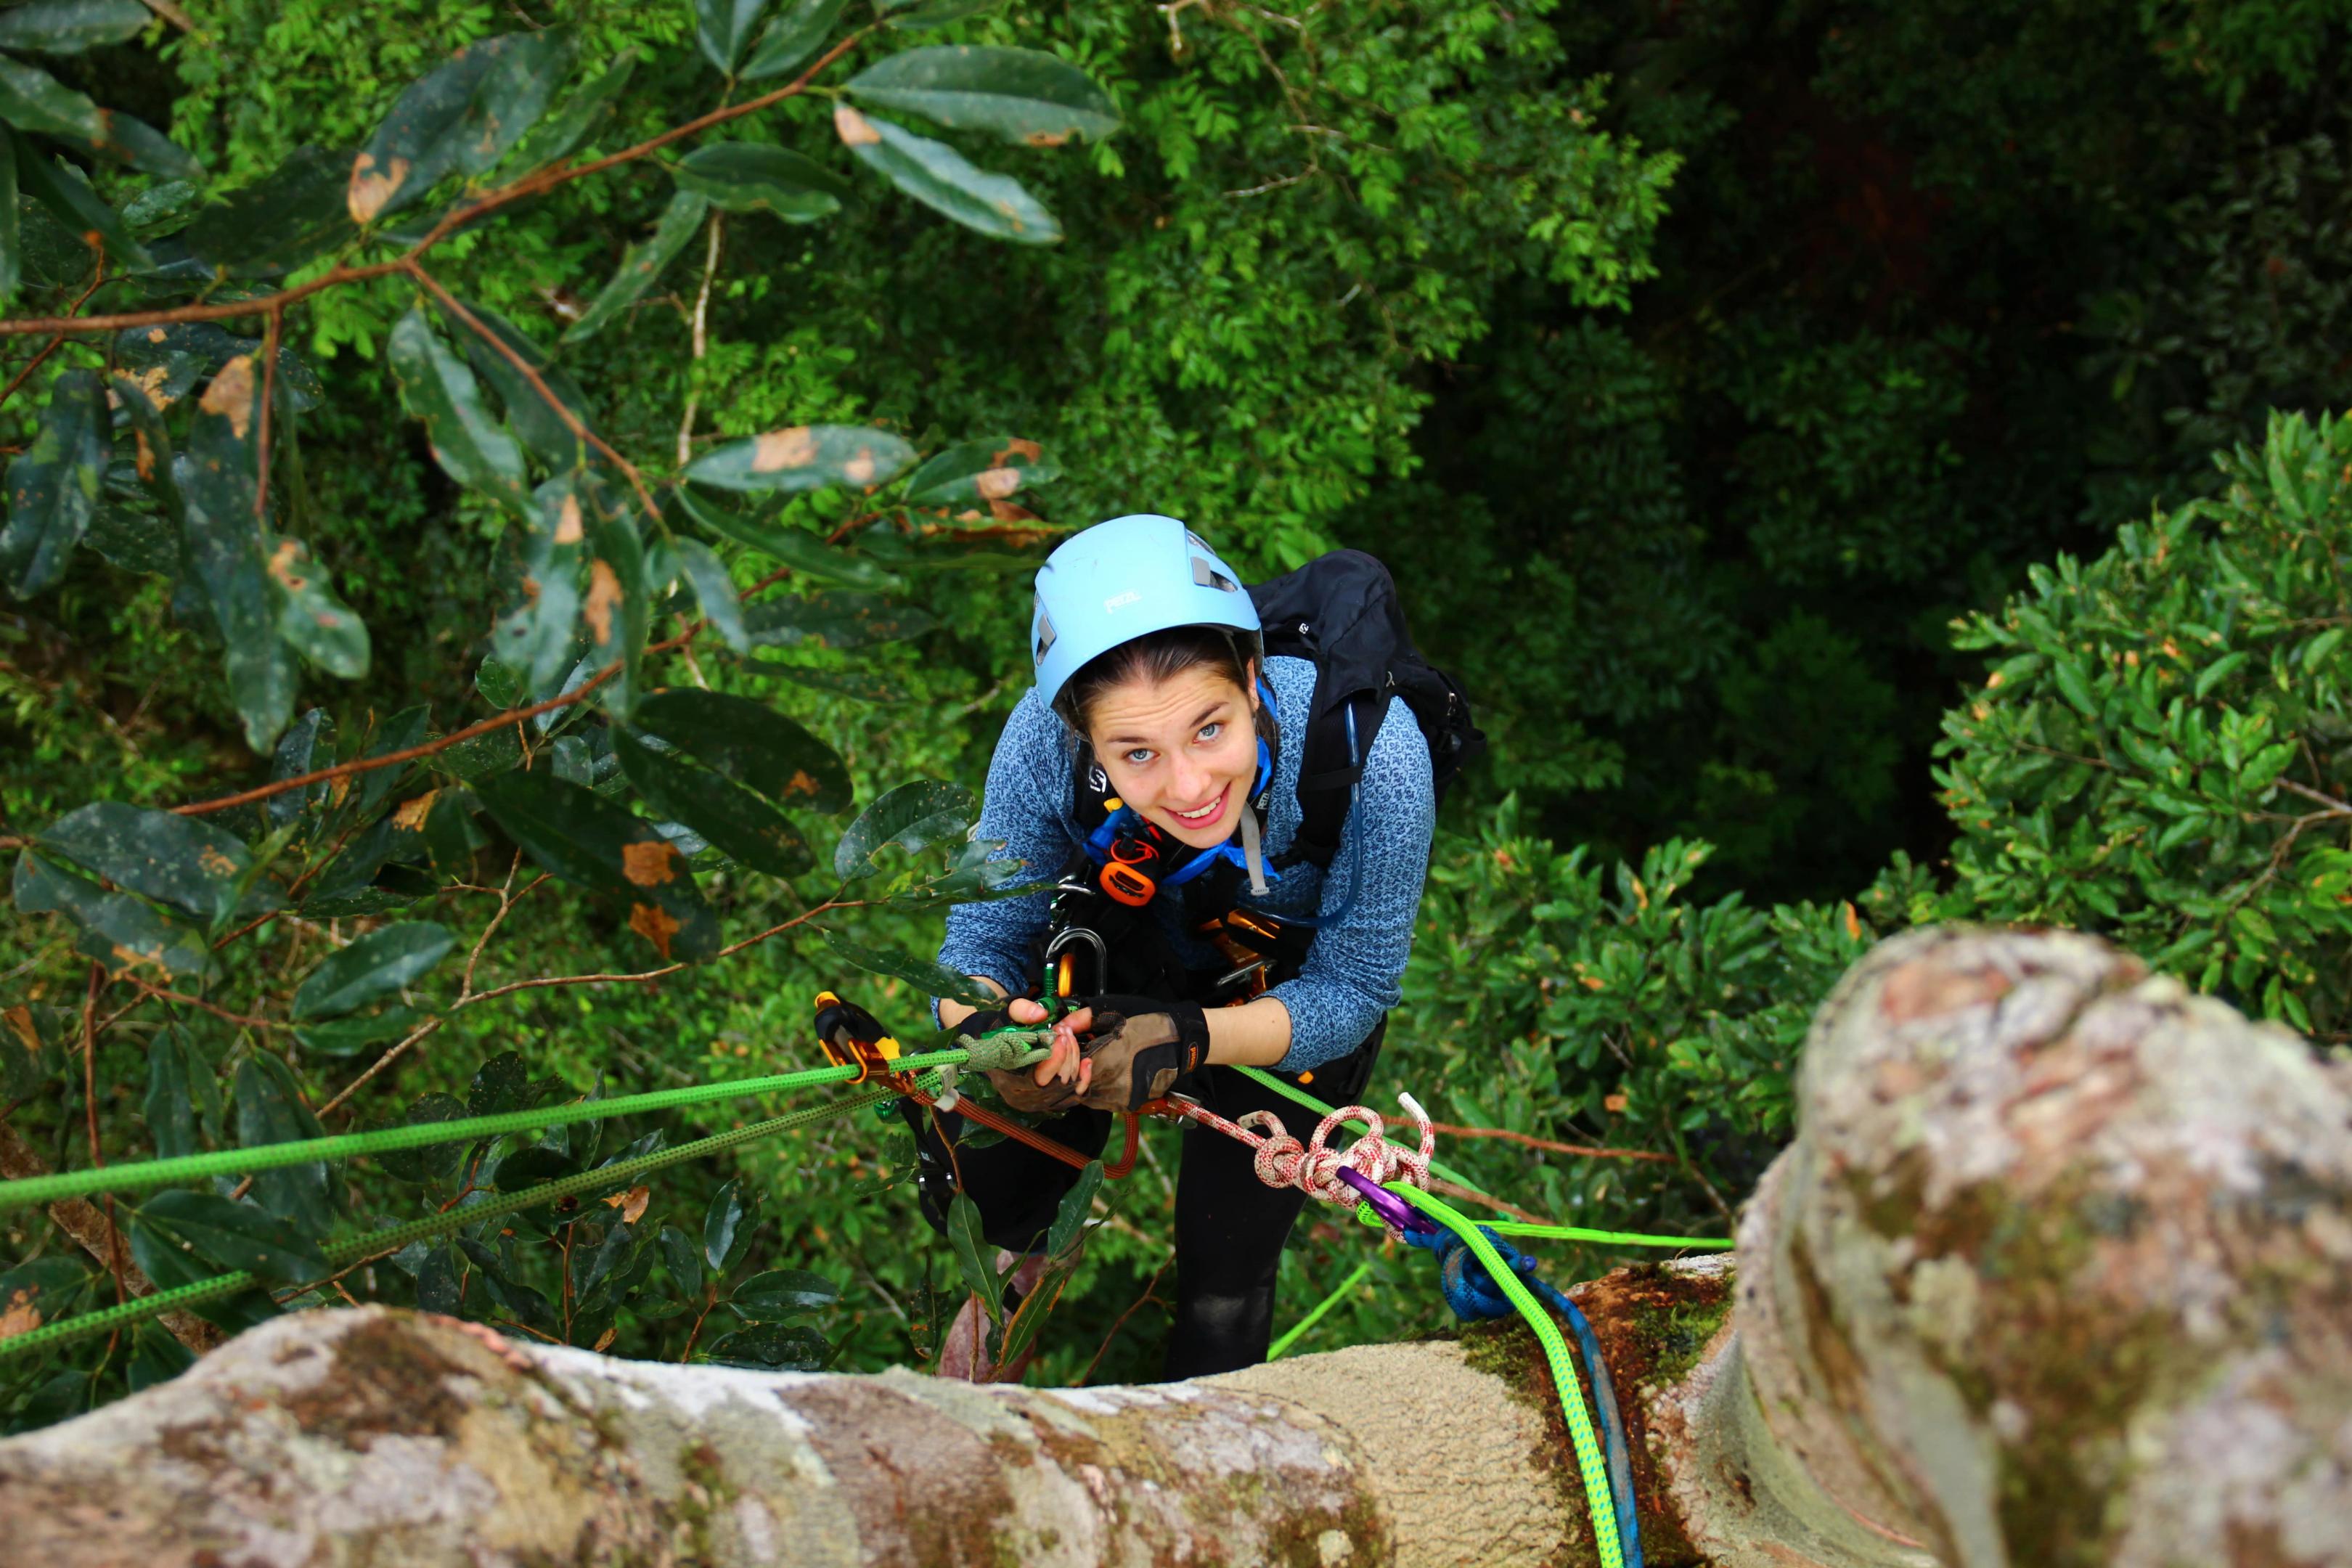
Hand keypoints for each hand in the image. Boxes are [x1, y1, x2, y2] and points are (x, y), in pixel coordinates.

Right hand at [975, 996, 1080, 1113]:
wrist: (999, 1045)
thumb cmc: (1002, 1032)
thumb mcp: (1005, 1017)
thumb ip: (1020, 1011)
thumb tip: (1039, 1014)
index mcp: (1009, 1079)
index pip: (1036, 1078)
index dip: (1053, 1060)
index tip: (1060, 1037)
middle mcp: (1024, 1095)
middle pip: (1056, 1083)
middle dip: (1066, 1055)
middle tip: (1065, 1032)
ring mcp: (1039, 1099)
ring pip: (1067, 1086)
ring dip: (1073, 1059)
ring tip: (1068, 1035)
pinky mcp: (1052, 1098)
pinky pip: (1074, 1094)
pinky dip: (1083, 1078)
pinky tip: (1086, 1061)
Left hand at [1067, 996, 1211, 1111]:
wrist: (1182, 1040)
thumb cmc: (1149, 1021)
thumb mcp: (1113, 1012)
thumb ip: (1081, 1019)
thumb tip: (1057, 1027)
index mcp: (1106, 1061)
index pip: (1067, 1068)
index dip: (1063, 1055)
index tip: (1068, 1041)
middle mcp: (1111, 1086)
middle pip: (1073, 1085)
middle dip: (1070, 1068)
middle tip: (1077, 1052)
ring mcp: (1119, 1099)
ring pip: (1085, 1095)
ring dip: (1081, 1079)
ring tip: (1091, 1060)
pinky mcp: (1127, 1104)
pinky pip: (1101, 1100)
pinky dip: (1096, 1087)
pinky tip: (1104, 1070)